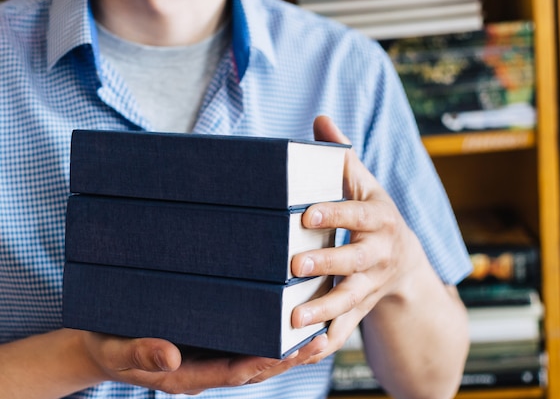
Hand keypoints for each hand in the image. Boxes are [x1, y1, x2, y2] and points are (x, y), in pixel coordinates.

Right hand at [80, 330, 328, 394]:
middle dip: (288, 356)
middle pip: (255, 367)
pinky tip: (290, 319)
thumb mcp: (117, 349)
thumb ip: (140, 354)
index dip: (264, 362)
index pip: (234, 373)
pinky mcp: (211, 343)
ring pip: (256, 357)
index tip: (290, 350)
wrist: (101, 345)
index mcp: (187, 376)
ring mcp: (210, 358)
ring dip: (287, 347)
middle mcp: (206, 368)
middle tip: (321, 337)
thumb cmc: (108, 345)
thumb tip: (171, 358)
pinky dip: (270, 335)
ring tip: (319, 328)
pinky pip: (246, 343)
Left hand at [290, 115, 424, 362]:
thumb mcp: (364, 184)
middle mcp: (379, 254)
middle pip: (357, 261)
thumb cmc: (373, 215)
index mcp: (379, 219)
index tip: (306, 214)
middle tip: (295, 266)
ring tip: (294, 318)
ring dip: (325, 310)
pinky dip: (327, 342)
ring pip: (352, 300)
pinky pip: (347, 328)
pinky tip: (302, 350)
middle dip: (329, 265)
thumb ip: (342, 156)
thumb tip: (320, 119)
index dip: (336, 214)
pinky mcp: (361, 308)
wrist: (404, 262)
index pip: (358, 215)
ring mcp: (371, 285)